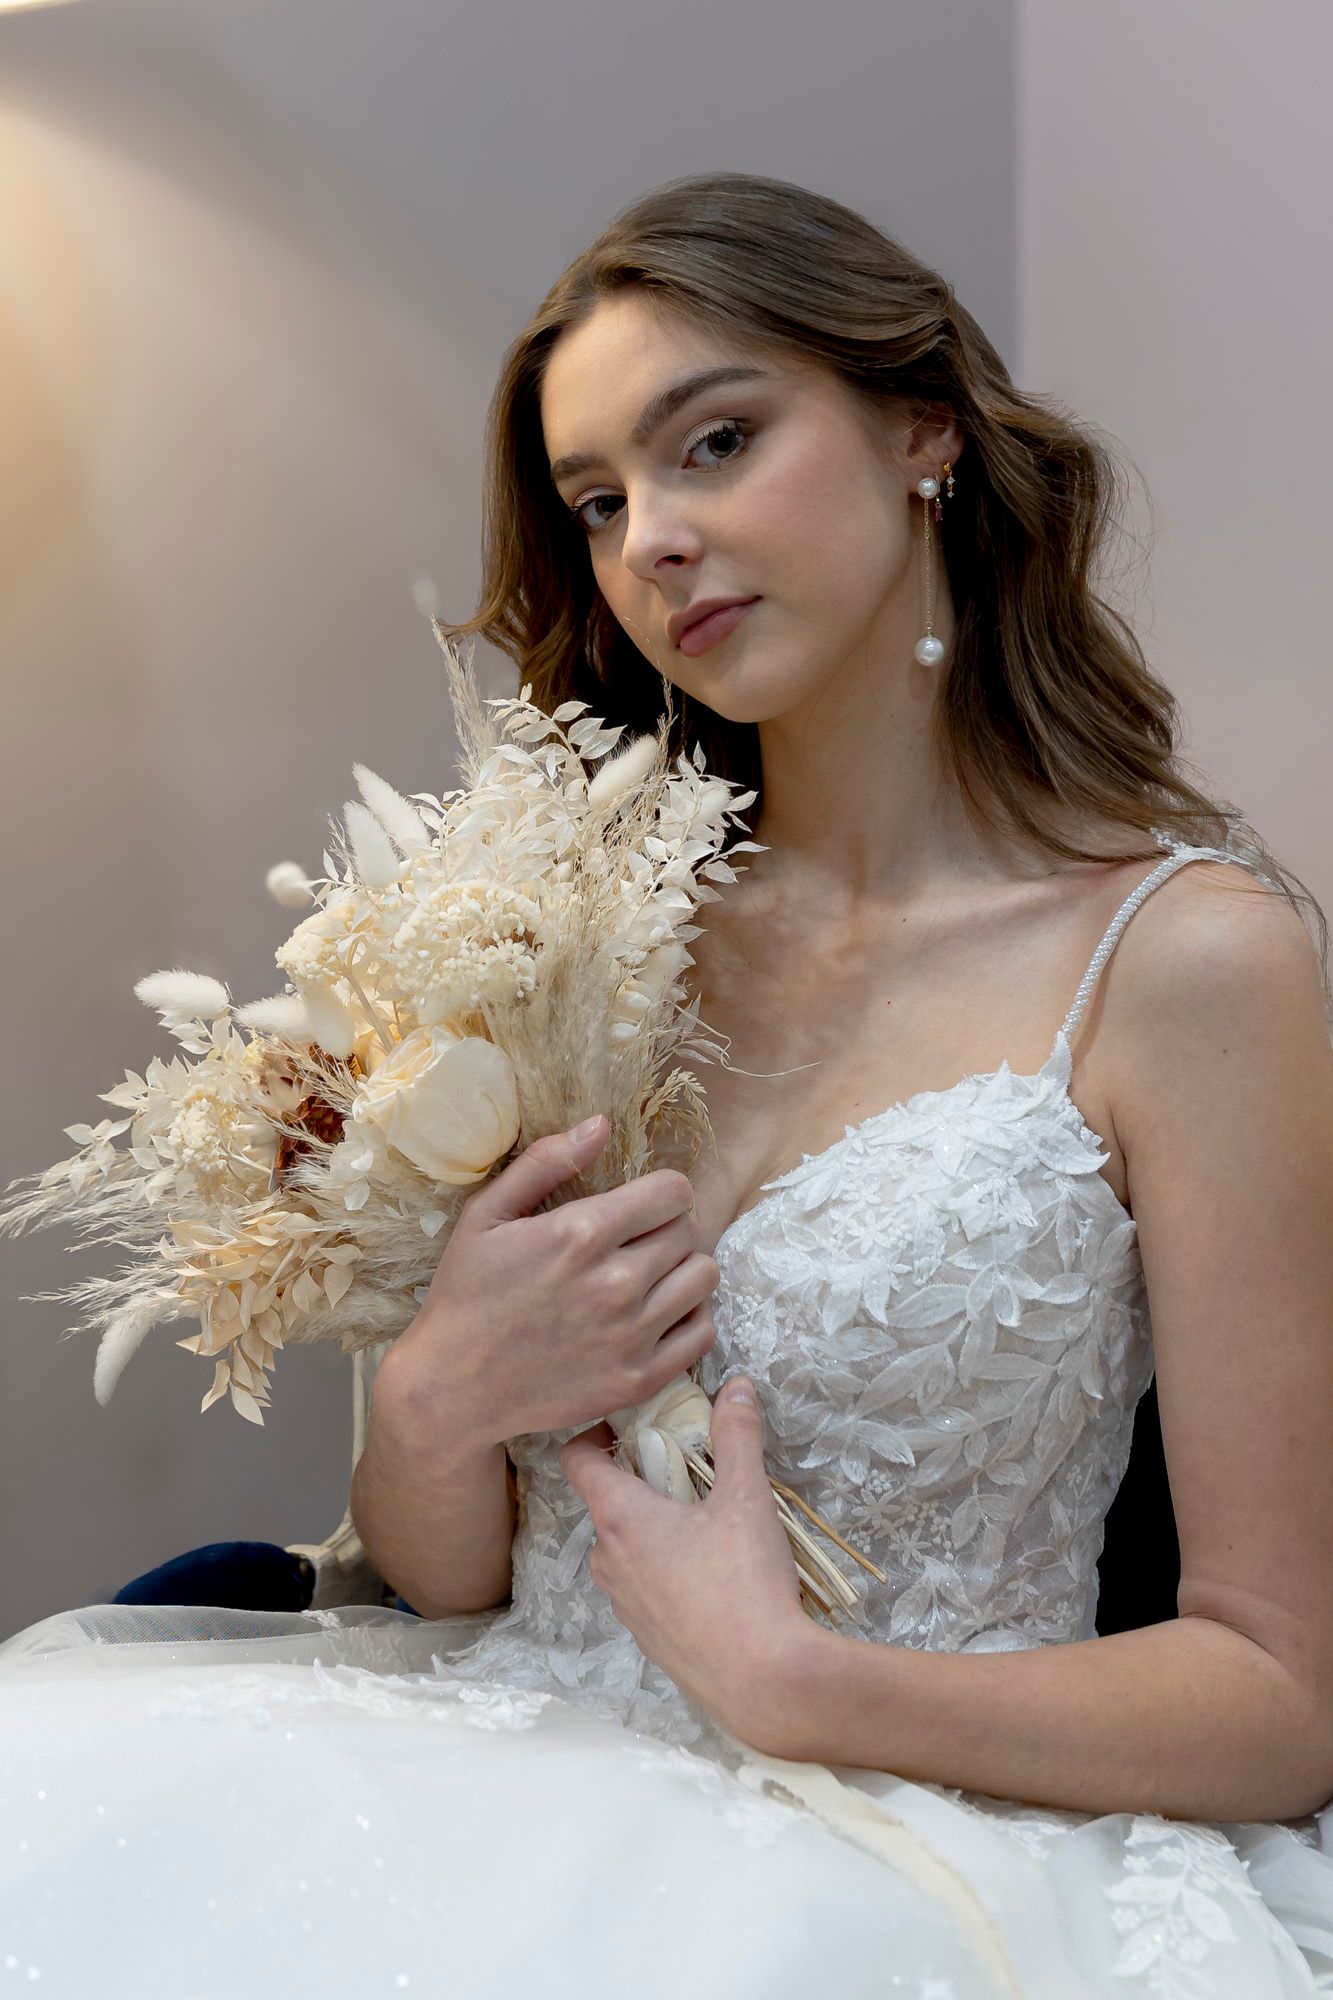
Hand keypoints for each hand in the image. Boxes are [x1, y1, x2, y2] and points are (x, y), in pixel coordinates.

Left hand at [559, 1376, 807, 1747]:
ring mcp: (624, 1604)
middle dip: (639, 1478)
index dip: (596, 1431)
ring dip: (653, 1526)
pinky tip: (711, 1572)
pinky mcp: (646, 1636)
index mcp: (620, 1518)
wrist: (762, 1681)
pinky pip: (642, 1585)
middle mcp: (609, 1560)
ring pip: (624, 1547)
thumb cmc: (745, 1583)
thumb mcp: (746, 1498)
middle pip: (605, 1502)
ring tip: (704, 1518)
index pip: (577, 1459)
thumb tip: (735, 1386)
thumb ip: (737, 1436)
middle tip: (686, 1465)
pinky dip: (664, 1567)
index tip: (631, 1421)